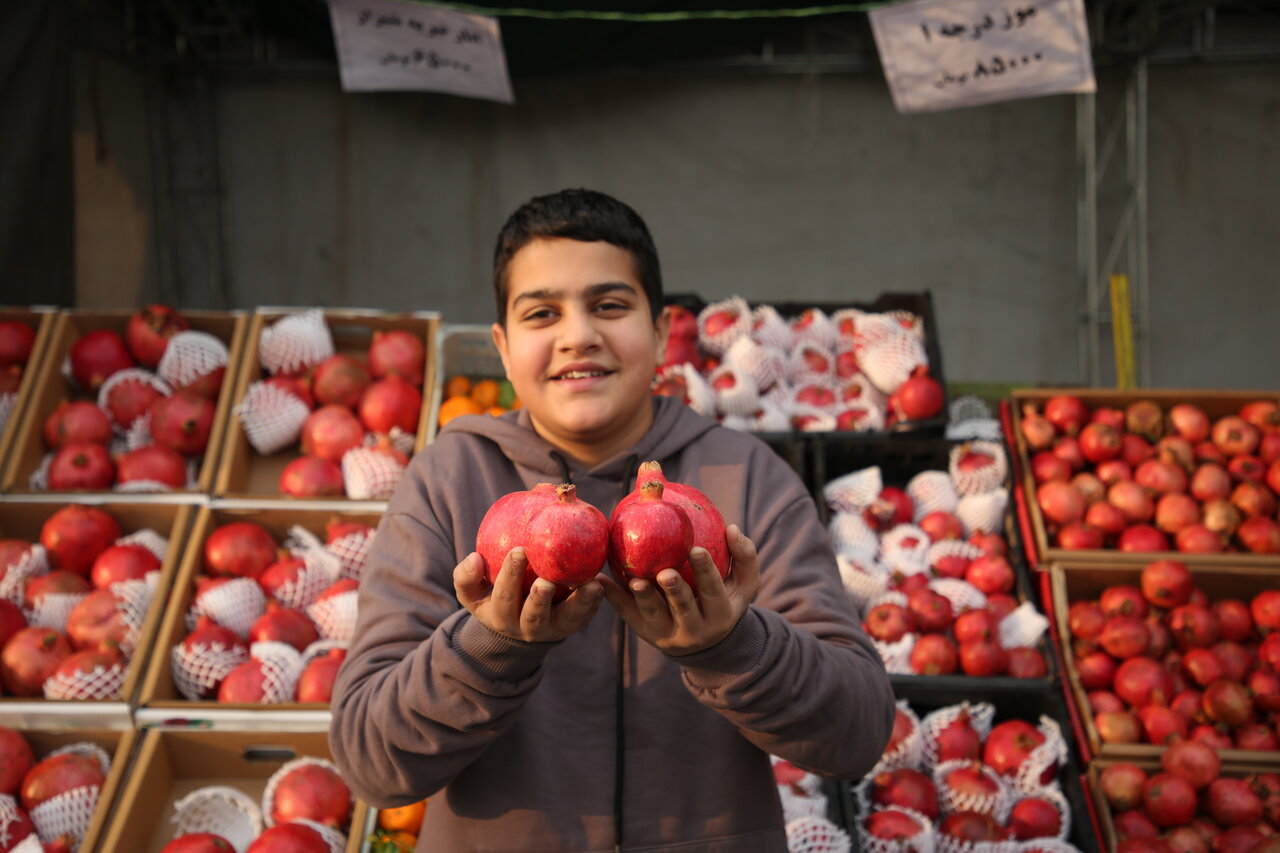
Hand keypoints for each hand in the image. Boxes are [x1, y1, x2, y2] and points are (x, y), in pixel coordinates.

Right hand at [454, 547, 603, 642]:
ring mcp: (553, 629)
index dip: (510, 576)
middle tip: (546, 581)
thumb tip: (474, 558)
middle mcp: (527, 627)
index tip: (518, 550)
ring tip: (592, 585)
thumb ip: (466, 577)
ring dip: (580, 603)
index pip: (504, 597)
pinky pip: (586, 615)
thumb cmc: (493, 599)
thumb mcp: (472, 594)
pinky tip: (602, 584)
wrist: (516, 627)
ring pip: (567, 620)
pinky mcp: (573, 625)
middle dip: (540, 599)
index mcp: (501, 617)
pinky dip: (595, 601)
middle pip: (534, 616)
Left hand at [599, 524, 761, 655]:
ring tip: (635, 581)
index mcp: (720, 615)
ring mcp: (666, 634)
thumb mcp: (743, 584)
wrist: (704, 642)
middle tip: (665, 573)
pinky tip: (601, 581)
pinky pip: (628, 614)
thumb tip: (731, 527)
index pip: (714, 592)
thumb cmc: (724, 599)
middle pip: (684, 609)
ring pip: (654, 615)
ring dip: (644, 598)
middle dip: (675, 591)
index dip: (707, 572)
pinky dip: (614, 598)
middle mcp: (694, 629)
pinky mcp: (644, 632)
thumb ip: (744, 556)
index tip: (696, 549)